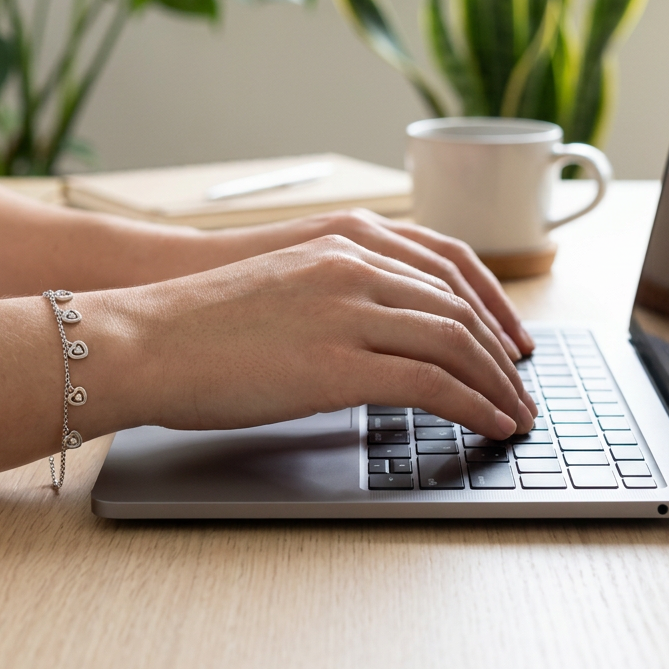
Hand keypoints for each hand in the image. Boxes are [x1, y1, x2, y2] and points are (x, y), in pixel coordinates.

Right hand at [84, 235, 537, 442]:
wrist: (146, 335)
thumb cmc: (200, 319)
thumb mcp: (281, 284)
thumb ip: (333, 292)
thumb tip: (372, 330)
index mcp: (342, 243)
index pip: (446, 269)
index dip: (490, 308)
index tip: (509, 339)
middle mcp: (355, 267)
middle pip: (460, 308)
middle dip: (502, 354)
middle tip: (522, 385)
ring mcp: (348, 313)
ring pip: (456, 344)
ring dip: (498, 384)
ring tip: (517, 413)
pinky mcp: (339, 365)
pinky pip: (433, 385)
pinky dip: (473, 406)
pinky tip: (490, 426)